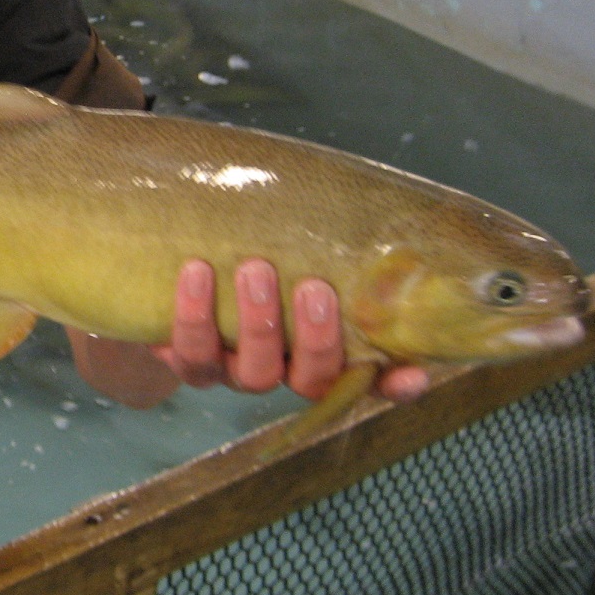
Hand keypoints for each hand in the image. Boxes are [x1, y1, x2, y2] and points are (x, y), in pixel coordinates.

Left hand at [153, 259, 426, 400]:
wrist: (182, 258)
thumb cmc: (261, 246)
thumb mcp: (299, 243)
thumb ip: (332, 240)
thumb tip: (376, 208)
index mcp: (327, 351)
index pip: (372, 380)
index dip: (394, 385)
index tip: (413, 373)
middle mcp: (286, 371)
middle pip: (312, 380)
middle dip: (316, 338)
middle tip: (313, 287)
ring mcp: (237, 371)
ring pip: (254, 374)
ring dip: (257, 323)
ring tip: (254, 268)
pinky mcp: (190, 362)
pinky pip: (190, 356)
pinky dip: (193, 316)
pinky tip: (195, 271)